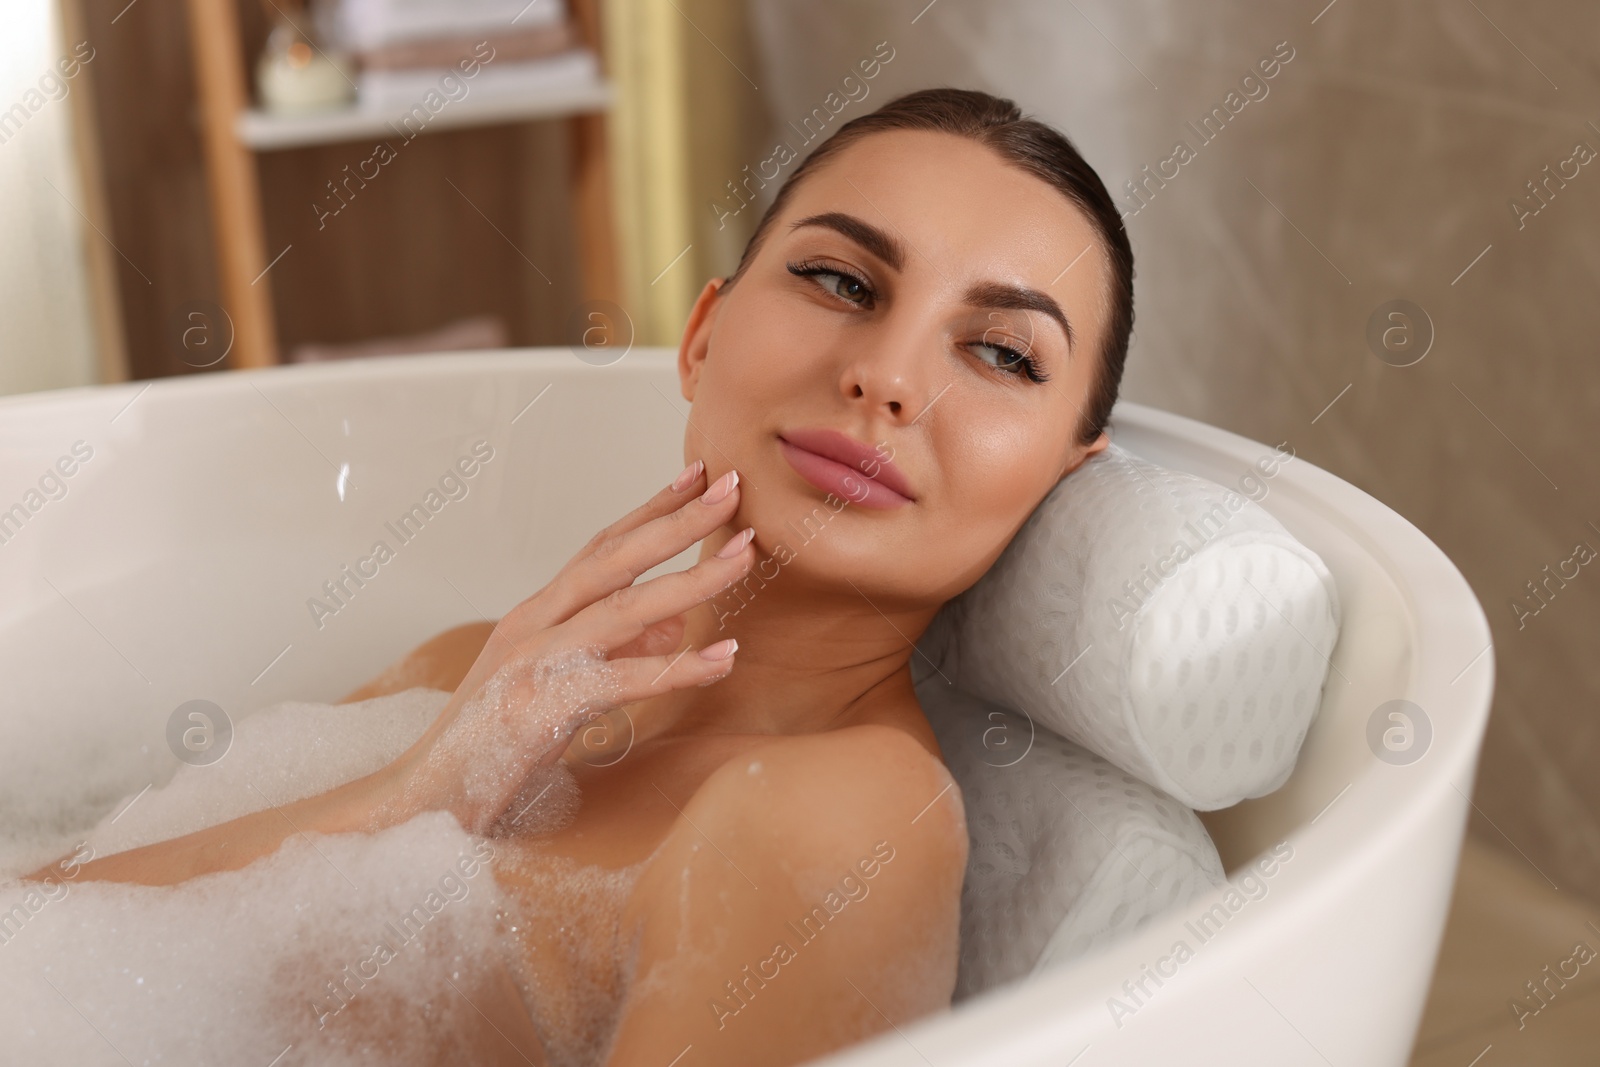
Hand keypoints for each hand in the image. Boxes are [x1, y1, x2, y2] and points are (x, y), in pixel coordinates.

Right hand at [379, 460, 754, 834]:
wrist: (420, 802)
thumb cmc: (488, 751)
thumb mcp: (558, 690)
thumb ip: (612, 655)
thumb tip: (673, 628)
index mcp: (534, 616)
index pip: (601, 549)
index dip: (650, 510)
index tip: (696, 477)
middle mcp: (532, 626)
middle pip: (615, 558)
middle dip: (677, 519)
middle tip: (732, 484)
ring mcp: (533, 662)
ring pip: (625, 606)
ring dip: (691, 579)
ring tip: (745, 555)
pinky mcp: (541, 708)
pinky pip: (623, 681)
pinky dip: (678, 668)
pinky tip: (722, 657)